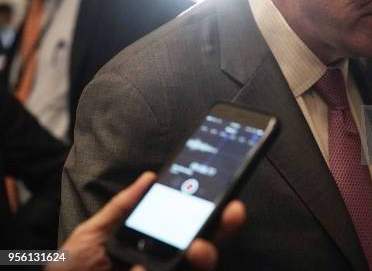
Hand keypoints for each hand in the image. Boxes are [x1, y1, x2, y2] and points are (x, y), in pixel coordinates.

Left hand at [48, 172, 245, 270]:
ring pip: (199, 268)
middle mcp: (167, 264)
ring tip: (196, 248)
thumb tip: (149, 178)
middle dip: (222, 228)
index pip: (189, 228)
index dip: (210, 212)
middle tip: (232, 212)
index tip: (225, 196)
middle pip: (204, 248)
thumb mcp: (93, 234)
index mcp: (155, 246)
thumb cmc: (72, 270)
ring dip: (204, 256)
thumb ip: (122, 208)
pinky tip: (145, 270)